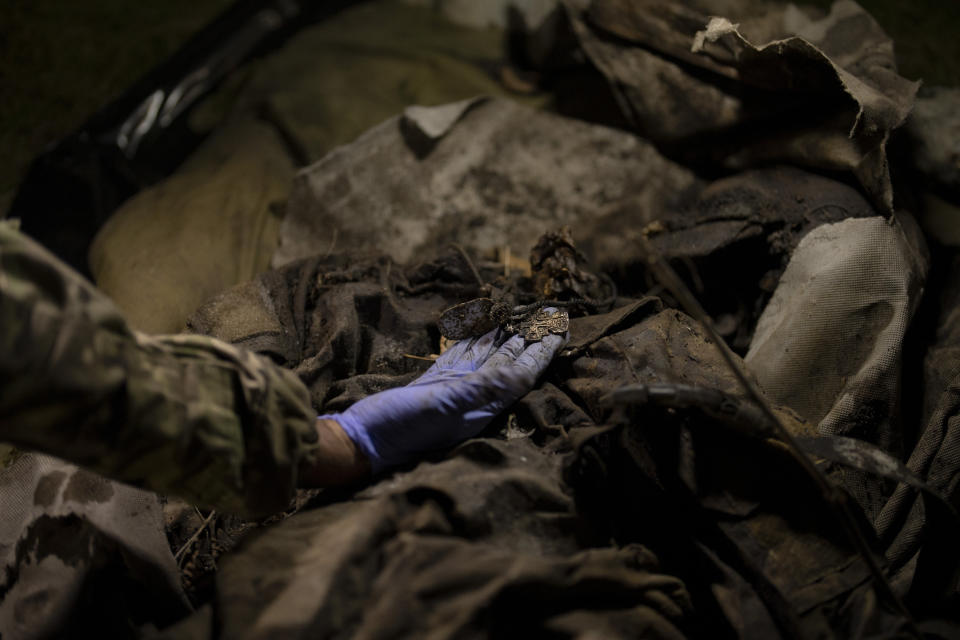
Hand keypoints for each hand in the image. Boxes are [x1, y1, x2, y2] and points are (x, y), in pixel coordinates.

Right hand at [321, 320, 566, 472]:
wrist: (360, 443)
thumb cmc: (401, 430)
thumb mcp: (445, 407)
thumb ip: (481, 389)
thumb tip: (518, 372)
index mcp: (482, 405)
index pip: (523, 372)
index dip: (544, 351)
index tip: (562, 328)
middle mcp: (473, 397)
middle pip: (510, 360)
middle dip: (531, 338)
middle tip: (550, 314)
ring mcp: (453, 389)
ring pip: (487, 355)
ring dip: (506, 335)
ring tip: (523, 314)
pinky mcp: (433, 384)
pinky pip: (461, 354)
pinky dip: (474, 337)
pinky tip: (481, 326)